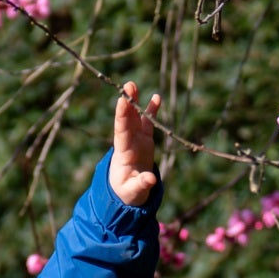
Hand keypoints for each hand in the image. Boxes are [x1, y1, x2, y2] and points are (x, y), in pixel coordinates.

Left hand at [109, 81, 160, 206]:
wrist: (128, 192)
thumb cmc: (127, 193)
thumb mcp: (133, 192)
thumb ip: (141, 184)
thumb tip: (151, 179)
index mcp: (123, 153)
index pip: (122, 131)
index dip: (122, 116)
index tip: (122, 100)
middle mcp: (128, 142)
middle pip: (126, 120)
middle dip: (127, 103)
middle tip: (128, 85)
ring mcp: (136, 140)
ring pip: (134, 117)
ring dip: (134, 102)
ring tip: (133, 84)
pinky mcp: (144, 140)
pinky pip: (147, 123)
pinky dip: (151, 111)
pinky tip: (156, 97)